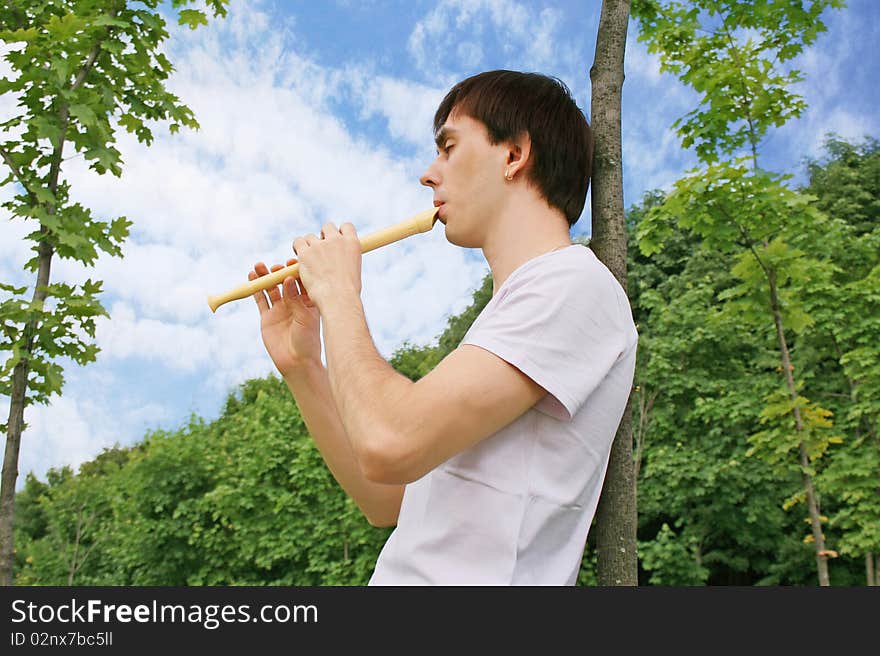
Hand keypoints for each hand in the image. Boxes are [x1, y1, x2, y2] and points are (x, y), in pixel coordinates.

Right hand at [250, 259, 320, 376]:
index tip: (291, 262)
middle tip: (275, 266)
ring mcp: (280, 309)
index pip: (301, 281)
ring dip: (265, 277)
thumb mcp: (304, 318)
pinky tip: (251, 277)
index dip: (296, 271)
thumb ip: (295, 299)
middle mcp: (293, 303)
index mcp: (307, 301)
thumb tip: (288, 279)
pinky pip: (260, 299)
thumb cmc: (307, 341)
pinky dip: (255, 289)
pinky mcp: (267, 317)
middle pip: (284, 282)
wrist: (296, 362)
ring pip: (271, 288)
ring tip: (258, 266)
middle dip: (279, 272)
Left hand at [292, 222, 361, 310]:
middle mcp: (337, 240)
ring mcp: (320, 245)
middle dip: (323, 236)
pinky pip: (298, 242)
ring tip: (309, 260)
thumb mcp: (354, 270)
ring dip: (309, 245)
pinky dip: (298, 248)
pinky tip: (299, 256)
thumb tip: (341, 260)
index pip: (346, 226)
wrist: (338, 298)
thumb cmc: (347, 291)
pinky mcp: (306, 252)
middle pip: (327, 227)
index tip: (335, 241)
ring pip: (310, 236)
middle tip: (320, 250)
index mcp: (352, 243)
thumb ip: (347, 259)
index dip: (339, 232)